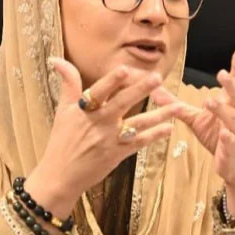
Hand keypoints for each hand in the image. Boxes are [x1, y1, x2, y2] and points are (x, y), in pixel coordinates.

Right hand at [28, 58, 179, 215]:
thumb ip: (68, 84)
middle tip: (157, 78)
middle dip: (140, 90)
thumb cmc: (61, 140)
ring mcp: (110, 139)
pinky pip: (139, 143)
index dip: (111, 81)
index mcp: (83, 111)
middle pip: (122, 103)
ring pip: (137, 124)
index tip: (125, 70)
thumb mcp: (62, 110)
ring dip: (158, 115)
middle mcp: (98, 123)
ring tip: (176, 106)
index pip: (98, 91)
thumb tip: (57, 60)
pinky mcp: (118, 154)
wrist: (60, 175)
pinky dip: (155, 135)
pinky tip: (169, 128)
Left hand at [152, 49, 234, 187]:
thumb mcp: (195, 119)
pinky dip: (228, 138)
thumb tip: (154, 91)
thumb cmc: (217, 137)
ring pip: (234, 119)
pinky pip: (233, 143)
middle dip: (231, 84)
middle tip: (221, 73)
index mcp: (228, 106)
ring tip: (210, 101)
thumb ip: (176, 105)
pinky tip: (223, 134)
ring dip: (223, 110)